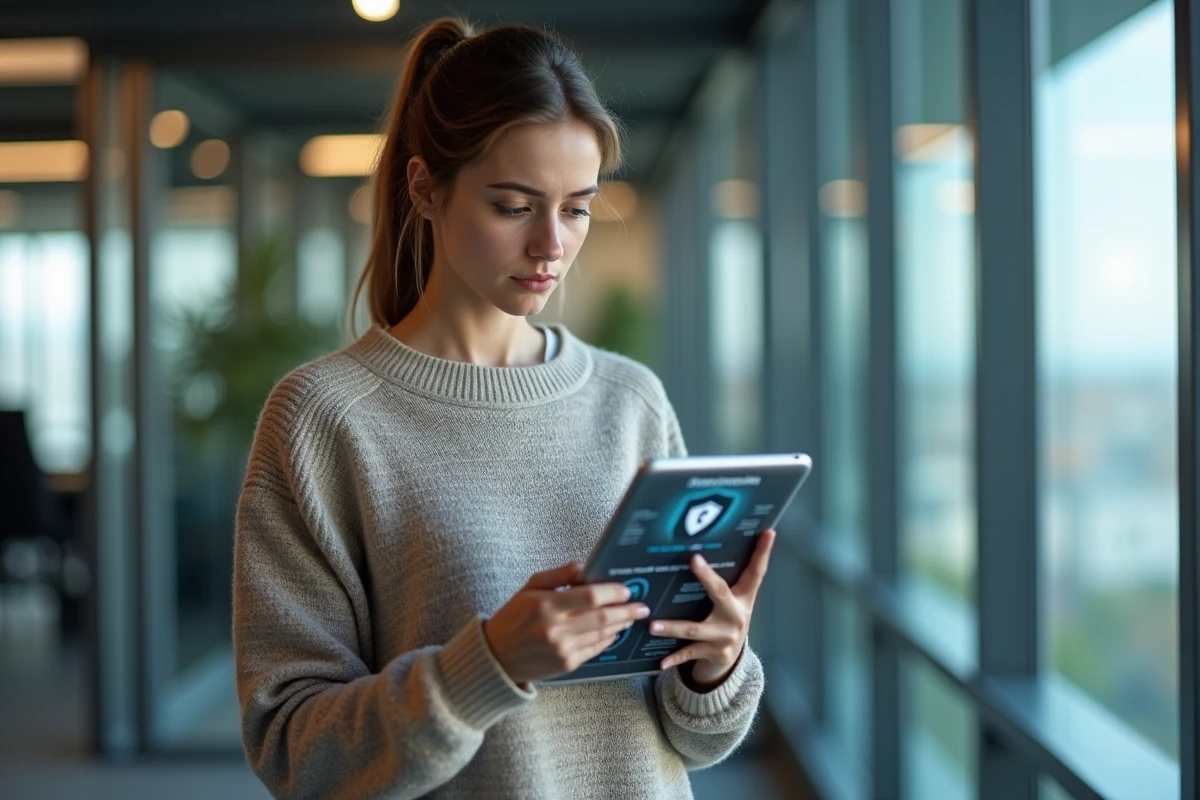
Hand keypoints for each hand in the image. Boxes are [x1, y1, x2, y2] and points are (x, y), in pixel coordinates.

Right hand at [483, 562, 650, 685]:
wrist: (497, 656)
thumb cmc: (513, 616)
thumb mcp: (530, 588)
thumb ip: (558, 576)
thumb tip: (585, 567)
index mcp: (546, 605)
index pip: (590, 596)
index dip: (613, 592)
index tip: (626, 589)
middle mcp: (556, 629)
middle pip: (603, 617)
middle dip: (627, 610)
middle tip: (642, 606)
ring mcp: (563, 649)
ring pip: (603, 634)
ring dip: (621, 624)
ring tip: (631, 616)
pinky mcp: (567, 664)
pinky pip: (595, 649)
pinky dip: (608, 639)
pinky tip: (614, 632)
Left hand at [648, 529, 775, 689]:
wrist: (731, 657)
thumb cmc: (727, 617)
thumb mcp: (735, 599)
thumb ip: (730, 577)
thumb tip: (717, 543)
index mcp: (744, 597)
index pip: (757, 572)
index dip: (763, 552)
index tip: (767, 532)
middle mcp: (737, 616)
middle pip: (721, 593)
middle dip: (707, 577)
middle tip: (694, 560)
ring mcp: (725, 636)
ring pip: (696, 630)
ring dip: (674, 627)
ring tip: (653, 625)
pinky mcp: (713, 653)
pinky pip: (690, 654)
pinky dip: (674, 658)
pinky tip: (660, 662)